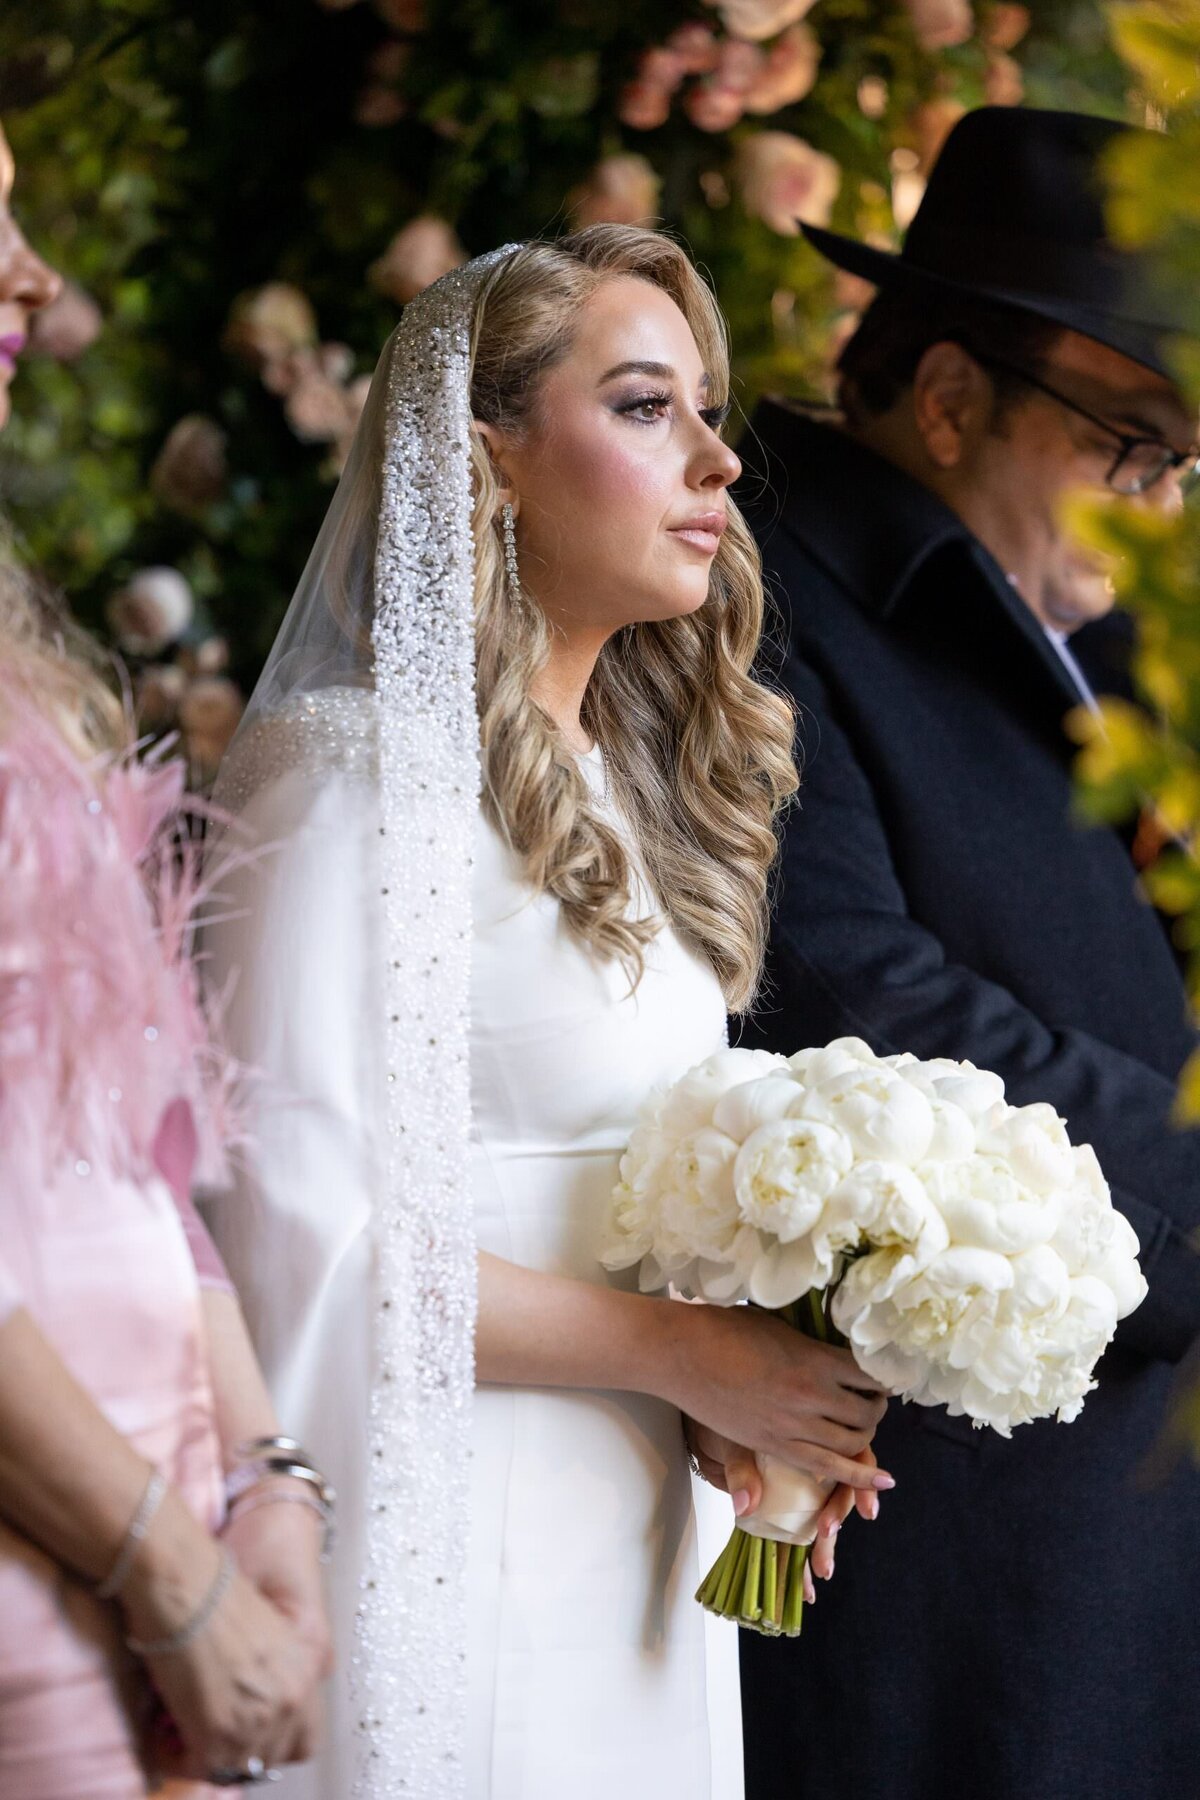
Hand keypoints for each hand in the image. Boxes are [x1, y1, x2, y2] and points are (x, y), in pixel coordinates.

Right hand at [121, 1492, 328, 1781]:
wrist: (184, 1574)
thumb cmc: (215, 1584)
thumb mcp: (264, 1626)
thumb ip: (275, 1668)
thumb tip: (251, 1703)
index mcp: (308, 1667)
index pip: (305, 1739)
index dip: (272, 1740)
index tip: (246, 1735)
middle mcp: (292, 1696)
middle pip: (271, 1757)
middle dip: (239, 1749)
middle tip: (207, 1734)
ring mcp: (259, 1715)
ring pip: (235, 1765)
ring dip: (207, 1754)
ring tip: (180, 1732)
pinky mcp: (219, 1728)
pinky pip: (200, 1766)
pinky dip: (178, 1757)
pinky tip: (163, 1735)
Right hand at [664, 1301, 891, 1492]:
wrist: (682, 1353)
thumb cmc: (725, 1328)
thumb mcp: (778, 1327)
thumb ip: (812, 1347)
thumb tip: (841, 1352)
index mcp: (814, 1360)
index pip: (871, 1376)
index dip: (885, 1376)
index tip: (888, 1373)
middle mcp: (811, 1396)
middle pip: (866, 1413)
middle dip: (876, 1407)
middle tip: (873, 1397)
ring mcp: (792, 1426)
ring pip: (851, 1442)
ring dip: (866, 1435)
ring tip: (864, 1423)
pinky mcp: (774, 1446)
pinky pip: (826, 1467)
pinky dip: (856, 1475)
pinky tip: (878, 1480)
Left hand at [686, 1419, 882, 1600]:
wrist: (705, 1434)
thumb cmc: (727, 1422)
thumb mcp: (735, 1438)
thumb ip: (742, 1467)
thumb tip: (746, 1504)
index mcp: (812, 1438)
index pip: (851, 1456)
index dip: (862, 1482)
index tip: (866, 1509)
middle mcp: (811, 1464)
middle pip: (839, 1491)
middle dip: (839, 1516)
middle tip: (826, 1532)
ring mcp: (798, 1490)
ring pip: (821, 1518)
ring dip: (824, 1546)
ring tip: (821, 1570)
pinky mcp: (780, 1511)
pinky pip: (795, 1536)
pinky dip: (799, 1563)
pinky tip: (806, 1588)